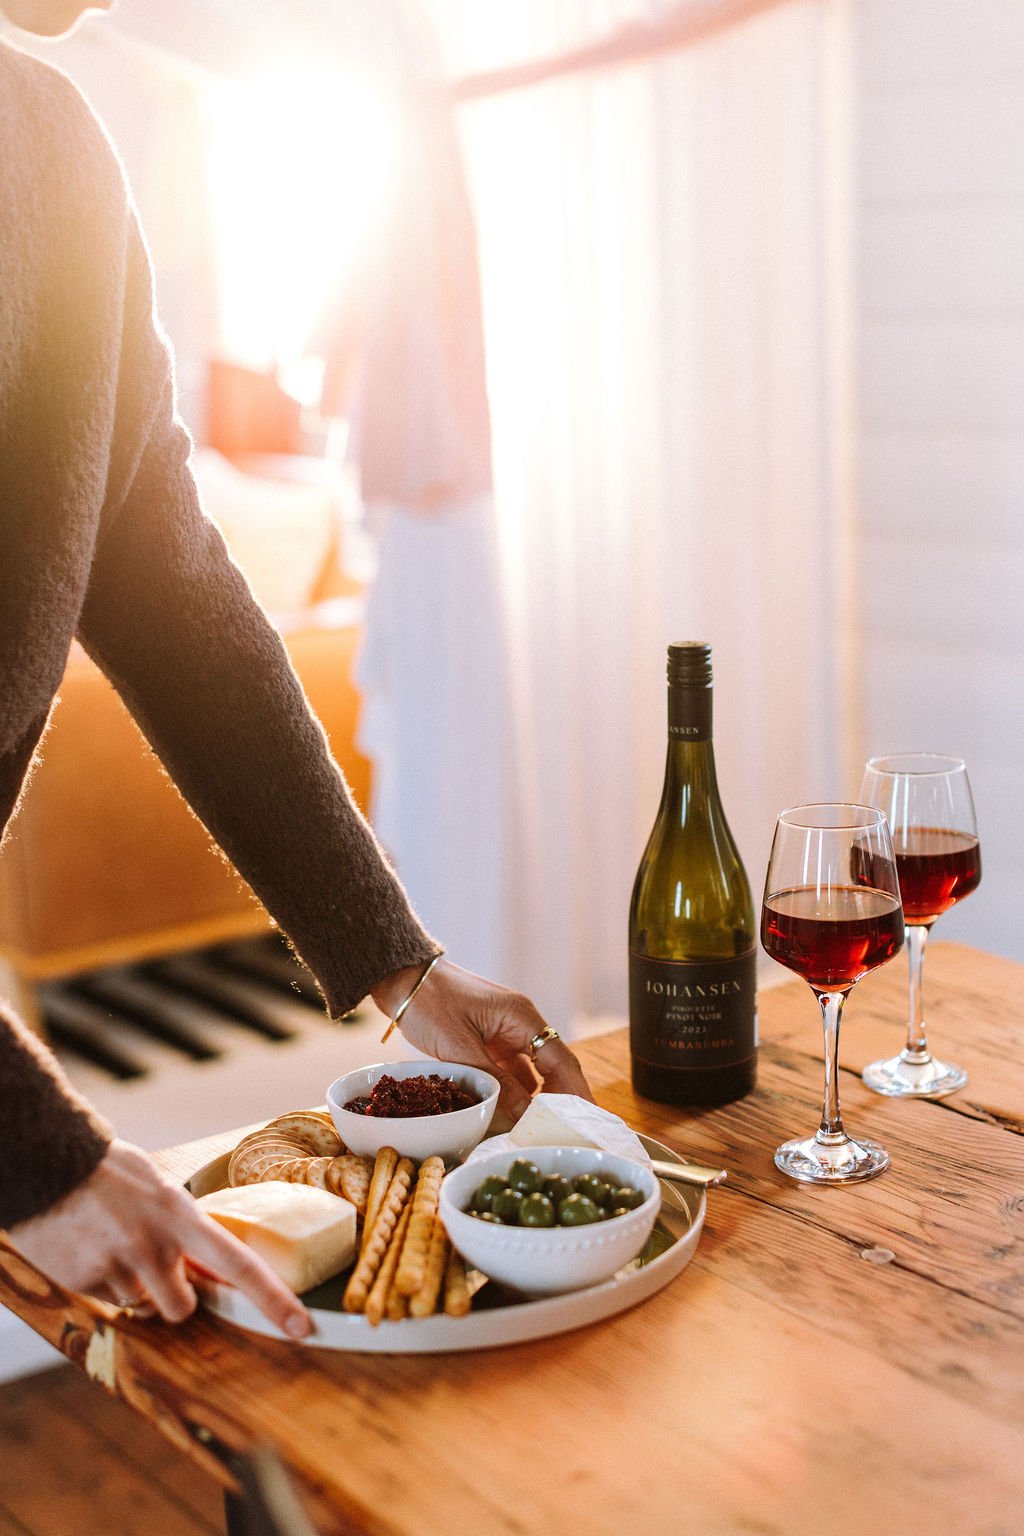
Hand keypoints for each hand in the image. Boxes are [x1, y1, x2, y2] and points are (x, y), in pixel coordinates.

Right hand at [9, 1139, 311, 1337]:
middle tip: (159, 1268)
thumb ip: (185, 1227)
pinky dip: (102, 1283)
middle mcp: (153, 1246)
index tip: (301, 1327)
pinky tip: (91, 1249)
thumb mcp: (159, 1188)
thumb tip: (209, 1266)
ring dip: (136, 1289)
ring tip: (117, 1248)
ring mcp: (117, 1267)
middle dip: (177, 1298)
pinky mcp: (83, 1282)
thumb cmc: (110, 1172)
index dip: (273, 1299)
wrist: (46, 1163)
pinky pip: (105, 1300)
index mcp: (181, 1217)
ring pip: (141, 1307)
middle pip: (183, 1309)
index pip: (239, 1265)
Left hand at [372, 958, 594, 1119]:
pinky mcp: (489, 1041)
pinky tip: (510, 1115)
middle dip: (560, 1099)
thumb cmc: (429, 1003)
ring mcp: (505, 1032)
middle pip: (552, 1067)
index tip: (586, 1121)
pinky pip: (509, 1070)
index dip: (576, 1092)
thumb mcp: (460, 1047)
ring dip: (534, 1099)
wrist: (402, 979)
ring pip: (531, 1072)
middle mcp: (521, 1024)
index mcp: (522, 1018)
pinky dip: (512, 1092)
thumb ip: (496, 1081)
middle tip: (564, 1133)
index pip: (561, 1060)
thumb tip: (526, 1115)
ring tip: (538, 1131)